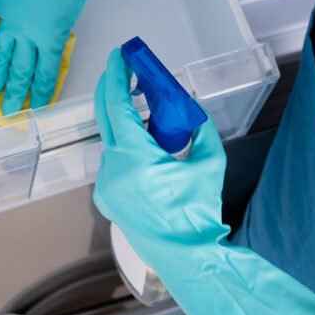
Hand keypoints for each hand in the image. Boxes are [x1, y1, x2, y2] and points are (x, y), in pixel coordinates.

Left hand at [92, 49, 314, 314]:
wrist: (188, 257)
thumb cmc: (198, 212)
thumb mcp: (208, 162)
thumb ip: (200, 131)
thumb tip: (192, 113)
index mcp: (135, 158)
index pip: (118, 107)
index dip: (117, 77)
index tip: (120, 56)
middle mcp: (113, 170)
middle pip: (106, 118)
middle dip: (113, 89)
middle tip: (123, 68)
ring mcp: (107, 186)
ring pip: (111, 140)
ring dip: (124, 119)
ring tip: (145, 105)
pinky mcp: (108, 198)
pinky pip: (114, 160)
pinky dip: (126, 143)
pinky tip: (145, 140)